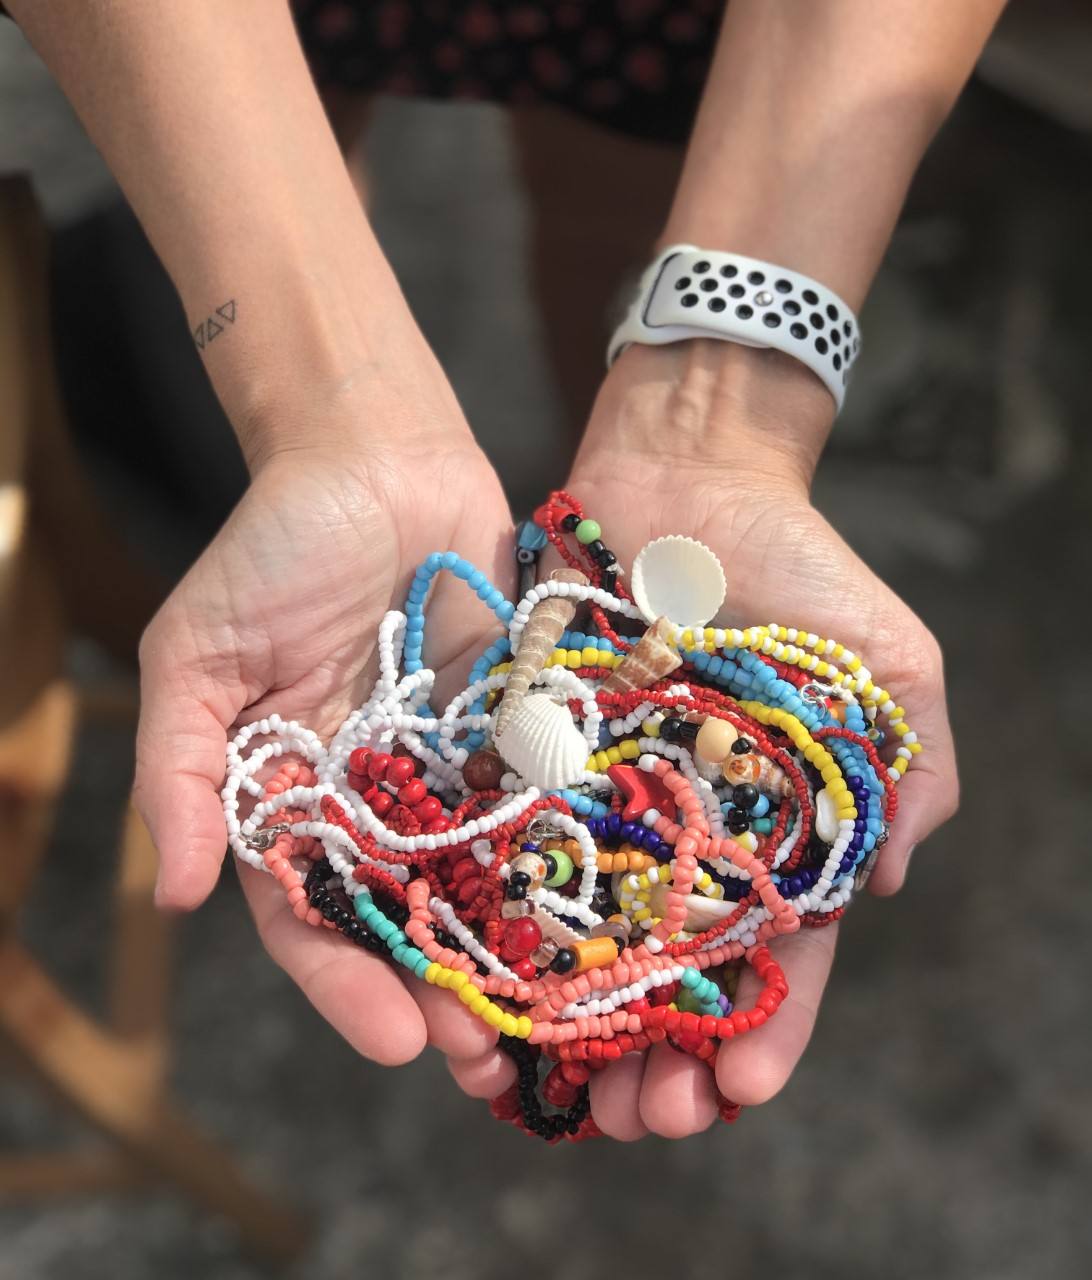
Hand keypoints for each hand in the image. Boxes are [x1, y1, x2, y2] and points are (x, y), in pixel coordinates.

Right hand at [135, 425, 515, 1068]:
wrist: (374, 455)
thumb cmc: (271, 548)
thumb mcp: (196, 656)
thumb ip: (183, 772)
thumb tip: (171, 896)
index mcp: (292, 796)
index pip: (313, 914)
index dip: (346, 984)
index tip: (396, 1041)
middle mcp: (374, 797)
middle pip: (408, 916)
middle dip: (443, 991)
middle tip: (488, 1061)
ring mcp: (448, 766)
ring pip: (483, 877)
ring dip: (514, 949)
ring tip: (556, 1021)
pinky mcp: (514, 723)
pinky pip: (539, 798)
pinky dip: (566, 856)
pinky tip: (606, 911)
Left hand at [445, 342, 957, 1134]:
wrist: (689, 474)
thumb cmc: (802, 565)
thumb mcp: (890, 662)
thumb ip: (907, 769)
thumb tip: (880, 882)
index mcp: (774, 828)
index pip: (777, 957)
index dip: (768, 1032)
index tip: (739, 1094)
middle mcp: (684, 831)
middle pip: (670, 972)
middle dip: (657, 1053)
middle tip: (634, 1121)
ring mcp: (605, 799)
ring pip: (582, 935)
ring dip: (566, 1019)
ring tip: (548, 1088)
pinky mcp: (533, 755)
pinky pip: (509, 849)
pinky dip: (495, 921)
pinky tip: (477, 984)